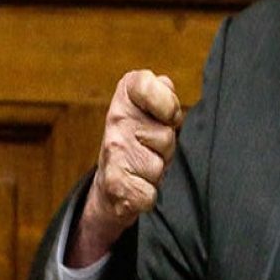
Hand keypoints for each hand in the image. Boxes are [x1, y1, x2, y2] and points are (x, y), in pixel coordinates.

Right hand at [67, 70, 182, 266]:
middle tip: (153, 148)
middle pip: (166, 135)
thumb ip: (163, 95)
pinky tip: (136, 186)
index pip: (148, 85)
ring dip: (158, 171)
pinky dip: (147, 195)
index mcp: (127, 94)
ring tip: (144, 166)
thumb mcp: (155, 112)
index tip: (167, 117)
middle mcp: (116, 118)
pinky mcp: (114, 182)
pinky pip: (149, 193)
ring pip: (159, 165)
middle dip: (167, 147)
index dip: (167, 105)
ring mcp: (113, 149)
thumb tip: (166, 84)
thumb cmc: (141, 144)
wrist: (112, 183)